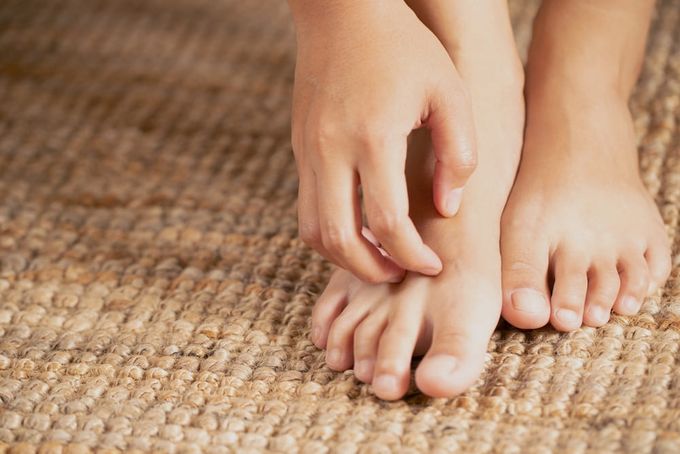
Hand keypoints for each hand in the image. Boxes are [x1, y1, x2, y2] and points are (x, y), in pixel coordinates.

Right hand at [290, 0, 476, 282]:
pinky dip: (331, 231)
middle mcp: (330, 150)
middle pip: (337, 239)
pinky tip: (360, 226)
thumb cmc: (403, 46)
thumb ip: (457, 153)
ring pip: (312, 230)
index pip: (387, 222)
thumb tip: (446, 208)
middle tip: (401, 274)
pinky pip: (307, 207)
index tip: (432, 264)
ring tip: (379, 258)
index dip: (412, 255)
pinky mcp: (300, 149)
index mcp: (373, 136)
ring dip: (344, 256)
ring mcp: (308, 151)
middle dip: (371, 270)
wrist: (341, 11)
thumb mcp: (448, 91)